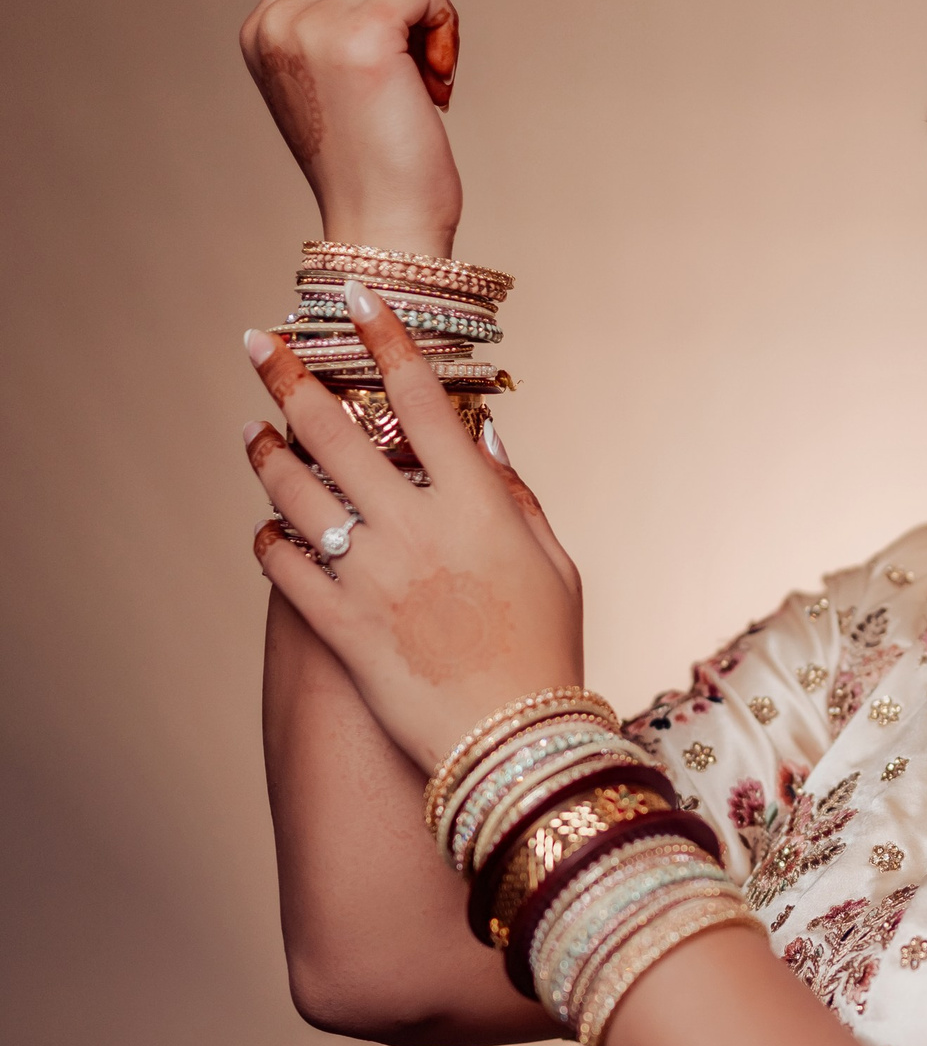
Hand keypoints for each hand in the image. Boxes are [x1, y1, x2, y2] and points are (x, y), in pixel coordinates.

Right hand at [239, 0, 464, 256]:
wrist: (382, 229)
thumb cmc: (375, 169)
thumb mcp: (334, 81)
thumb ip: (339, 19)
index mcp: (262, 29)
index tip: (391, 54)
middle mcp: (277, 21)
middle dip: (411, 7)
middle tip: (414, 78)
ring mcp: (314, 25)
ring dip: (432, 20)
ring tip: (423, 85)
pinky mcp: (362, 35)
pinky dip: (446, 26)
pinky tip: (437, 84)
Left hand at [244, 289, 585, 774]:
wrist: (519, 748)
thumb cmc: (548, 656)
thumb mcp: (555, 566)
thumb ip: (516, 497)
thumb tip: (483, 437)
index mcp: (478, 504)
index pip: (420, 396)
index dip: (381, 336)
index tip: (352, 296)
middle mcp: (417, 528)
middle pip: (334, 427)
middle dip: (288, 374)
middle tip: (258, 344)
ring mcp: (372, 577)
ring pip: (294, 490)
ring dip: (266, 452)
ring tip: (253, 431)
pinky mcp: (340, 628)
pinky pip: (282, 568)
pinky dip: (270, 541)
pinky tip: (270, 529)